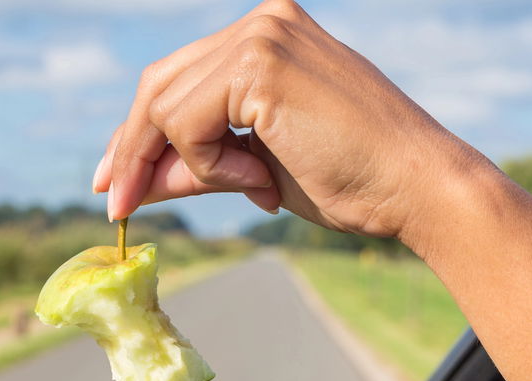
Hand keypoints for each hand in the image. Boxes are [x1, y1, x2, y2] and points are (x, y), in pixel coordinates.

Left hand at [92, 0, 493, 241]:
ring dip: (195, 164)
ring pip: (166, 108)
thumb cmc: (353, 181)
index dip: (138, 133)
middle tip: (119, 205)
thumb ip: (198, 165)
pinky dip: (209, 164)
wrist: (416, 188)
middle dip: (133, 150)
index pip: (179, 78)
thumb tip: (136, 180)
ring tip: (255, 187)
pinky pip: (187, 123)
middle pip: (159, 83)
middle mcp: (262, 23)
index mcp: (268, 36)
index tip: (115, 180)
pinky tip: (260, 180)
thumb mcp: (257, 169)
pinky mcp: (260, 65)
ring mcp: (261, 37)